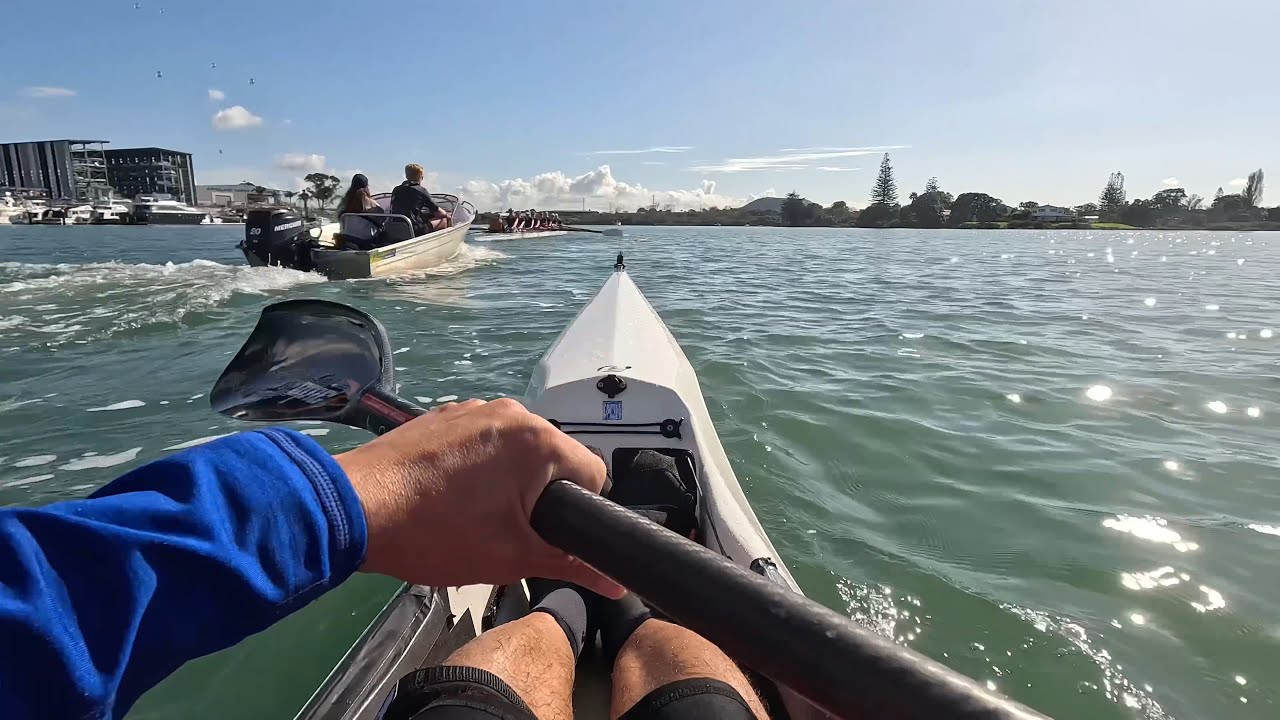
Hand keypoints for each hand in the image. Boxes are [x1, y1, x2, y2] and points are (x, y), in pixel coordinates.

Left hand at [335, 398, 623, 597]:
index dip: (580, 511)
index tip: (547, 533)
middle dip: (541, 494)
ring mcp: (474, 408)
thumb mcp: (512, 557)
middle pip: (554, 456)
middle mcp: (512, 412)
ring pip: (515, 448)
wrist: (353, 509)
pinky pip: (482, 439)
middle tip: (508, 530)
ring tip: (473, 515)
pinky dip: (478, 465)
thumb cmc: (435, 532)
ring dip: (509, 479)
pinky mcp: (444, 414)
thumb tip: (615, 580)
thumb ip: (571, 564)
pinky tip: (449, 496)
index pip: (593, 473)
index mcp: (538, 440)